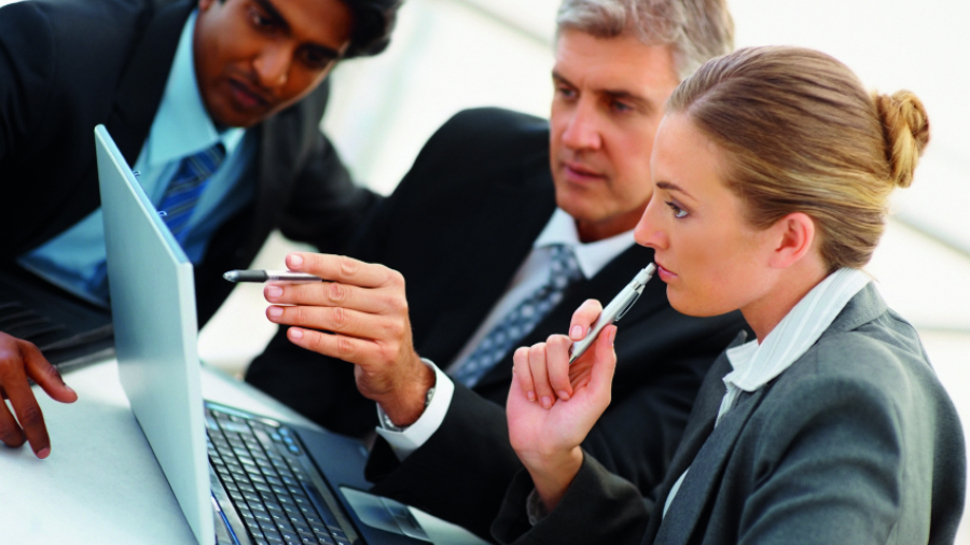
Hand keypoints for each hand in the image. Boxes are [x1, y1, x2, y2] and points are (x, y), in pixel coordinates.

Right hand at [0, 332, 77, 457]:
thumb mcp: (26, 352)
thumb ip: (49, 377)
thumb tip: (70, 398)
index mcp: (7, 366)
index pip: (28, 410)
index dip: (37, 434)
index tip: (43, 450)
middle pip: (3, 425)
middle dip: (15, 438)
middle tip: (21, 440)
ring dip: (0, 433)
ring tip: (8, 429)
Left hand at [263, 252, 432, 425]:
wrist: (399, 370)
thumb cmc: (374, 328)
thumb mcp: (366, 301)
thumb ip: (337, 288)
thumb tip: (292, 279)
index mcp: (388, 281)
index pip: (346, 268)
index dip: (316, 264)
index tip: (289, 262)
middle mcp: (392, 303)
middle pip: (337, 293)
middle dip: (299, 291)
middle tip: (272, 292)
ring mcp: (389, 330)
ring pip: (335, 319)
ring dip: (299, 315)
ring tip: (275, 312)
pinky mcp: (379, 355)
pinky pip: (339, 346)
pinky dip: (313, 339)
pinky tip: (293, 334)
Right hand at [506, 299, 616, 510]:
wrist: (543, 445)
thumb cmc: (574, 425)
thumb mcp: (597, 398)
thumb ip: (605, 363)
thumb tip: (610, 328)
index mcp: (591, 356)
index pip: (593, 316)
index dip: (584, 316)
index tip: (577, 334)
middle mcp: (569, 353)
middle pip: (559, 339)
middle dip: (559, 373)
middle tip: (564, 396)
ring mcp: (544, 358)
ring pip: (539, 350)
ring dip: (543, 383)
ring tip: (549, 402)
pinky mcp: (523, 365)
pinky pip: (522, 357)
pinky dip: (527, 380)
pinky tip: (532, 397)